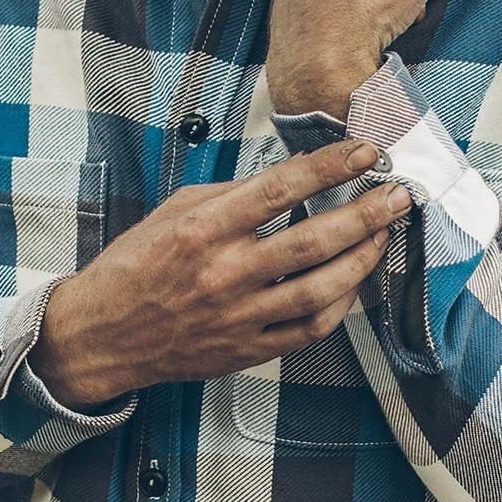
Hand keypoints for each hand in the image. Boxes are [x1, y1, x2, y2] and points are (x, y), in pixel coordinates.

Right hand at [30, 140, 410, 408]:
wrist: (103, 336)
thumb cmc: (135, 266)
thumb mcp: (173, 212)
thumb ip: (230, 194)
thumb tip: (287, 177)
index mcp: (202, 230)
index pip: (279, 189)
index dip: (329, 167)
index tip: (365, 152)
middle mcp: (224, 274)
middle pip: (313, 240)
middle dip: (367, 213)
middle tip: (398, 194)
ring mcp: (239, 316)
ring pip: (321, 288)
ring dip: (364, 258)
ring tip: (384, 234)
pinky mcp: (247, 349)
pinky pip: (309, 327)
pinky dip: (340, 303)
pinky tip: (354, 280)